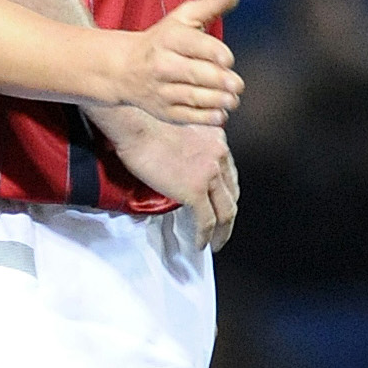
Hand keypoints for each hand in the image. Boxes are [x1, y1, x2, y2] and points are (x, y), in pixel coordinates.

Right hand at [97, 109, 237, 248]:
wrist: (136, 125)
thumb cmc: (145, 123)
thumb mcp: (178, 130)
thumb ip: (188, 146)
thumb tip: (178, 165)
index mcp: (216, 139)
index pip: (229, 173)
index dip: (226, 193)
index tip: (221, 203)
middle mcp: (218, 155)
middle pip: (232, 193)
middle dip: (228, 215)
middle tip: (223, 229)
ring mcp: (209, 173)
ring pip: (225, 211)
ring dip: (222, 232)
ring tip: (216, 243)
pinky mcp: (196, 190)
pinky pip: (206, 221)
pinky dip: (204, 236)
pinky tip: (200, 244)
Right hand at [104, 0, 241, 124]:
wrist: (123, 69)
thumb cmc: (162, 40)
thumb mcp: (183, 18)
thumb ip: (212, 4)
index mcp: (169, 38)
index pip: (193, 45)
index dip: (214, 53)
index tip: (228, 60)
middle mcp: (162, 65)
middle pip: (195, 74)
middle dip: (220, 81)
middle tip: (237, 84)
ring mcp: (161, 90)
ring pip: (192, 97)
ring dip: (217, 100)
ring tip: (233, 99)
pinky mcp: (163, 110)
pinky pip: (187, 116)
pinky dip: (205, 118)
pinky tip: (220, 114)